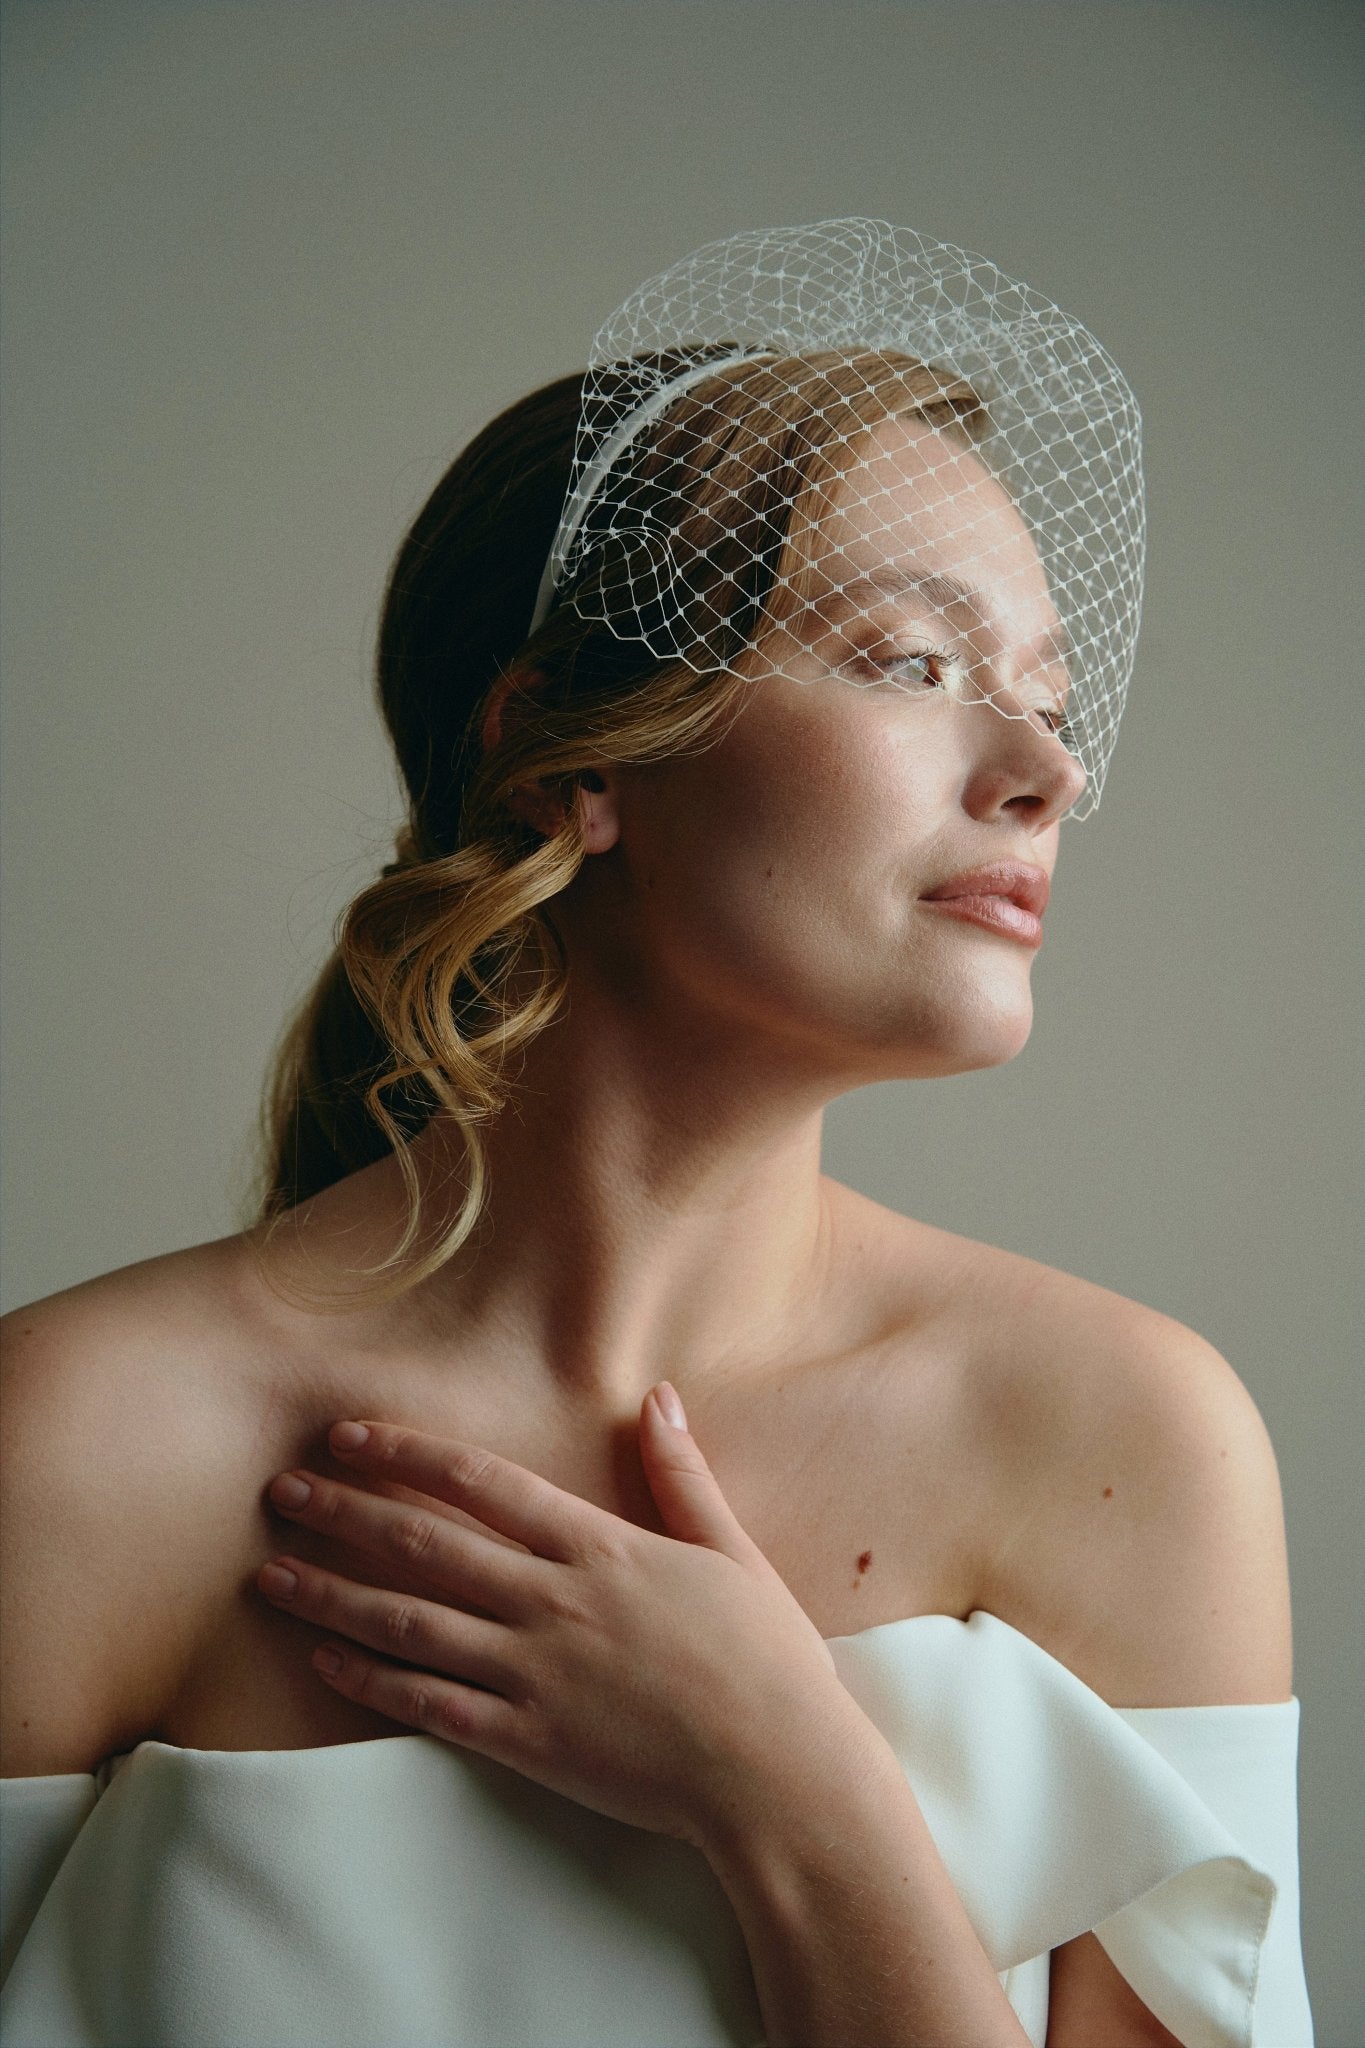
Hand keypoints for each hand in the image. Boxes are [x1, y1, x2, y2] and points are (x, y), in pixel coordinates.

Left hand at [257, 1385, 860, 1852]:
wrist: (779, 1773)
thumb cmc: (767, 1661)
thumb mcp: (731, 1552)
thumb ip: (682, 1476)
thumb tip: (659, 1396)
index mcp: (600, 1548)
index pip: (480, 1483)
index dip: (407, 1454)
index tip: (348, 1434)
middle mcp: (554, 1602)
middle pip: (424, 1545)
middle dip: (344, 1513)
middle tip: (281, 1490)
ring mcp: (535, 1674)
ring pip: (410, 1623)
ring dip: (333, 1594)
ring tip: (272, 1575)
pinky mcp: (529, 1741)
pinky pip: (431, 1705)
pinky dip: (372, 1682)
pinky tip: (326, 1663)